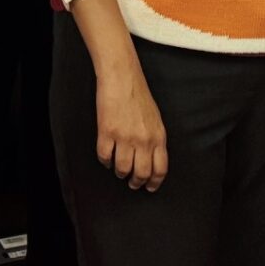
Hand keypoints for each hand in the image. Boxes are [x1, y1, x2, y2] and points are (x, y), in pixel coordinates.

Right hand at [93, 55, 167, 189]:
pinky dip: (105, 161)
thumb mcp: (156, 119)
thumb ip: (155, 140)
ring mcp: (125, 137)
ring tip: (118, 170)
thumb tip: (151, 160)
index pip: (160, 169)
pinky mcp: (107, 132)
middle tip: (132, 183)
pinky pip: (105, 157)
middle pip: (141, 173)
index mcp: (158, 137)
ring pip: (122, 169)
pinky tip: (106, 158)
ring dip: (120, 173)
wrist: (122, 78)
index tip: (149, 187)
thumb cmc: (138, 96)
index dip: (154, 183)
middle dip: (136, 182)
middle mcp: (143, 140)